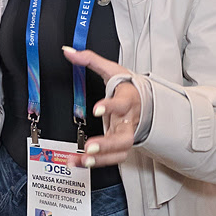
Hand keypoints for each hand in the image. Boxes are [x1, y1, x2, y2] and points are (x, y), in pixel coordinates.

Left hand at [61, 47, 140, 168]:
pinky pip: (112, 158)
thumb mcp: (111, 69)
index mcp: (128, 100)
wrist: (146, 100)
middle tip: (90, 147)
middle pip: (124, 137)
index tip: (97, 109)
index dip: (110, 107)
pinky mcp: (121, 145)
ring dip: (101, 158)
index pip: (122, 104)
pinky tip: (79, 163)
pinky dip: (96, 163)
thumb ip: (90, 60)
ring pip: (119, 151)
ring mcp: (126, 135)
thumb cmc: (128, 86)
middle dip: (107, 144)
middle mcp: (129, 121)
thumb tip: (69, 52)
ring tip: (84, 160)